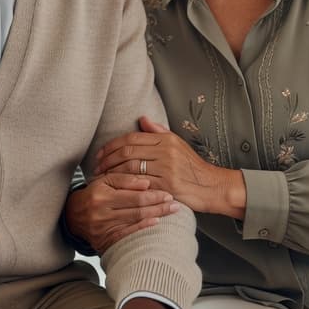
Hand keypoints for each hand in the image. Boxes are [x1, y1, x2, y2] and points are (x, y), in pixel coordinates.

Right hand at [64, 173, 179, 253]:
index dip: (153, 194)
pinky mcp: (106, 239)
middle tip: (175, 203)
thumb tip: (146, 182)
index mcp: (102, 195)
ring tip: (171, 211)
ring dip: (156, 215)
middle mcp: (103, 212)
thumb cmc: (93, 194)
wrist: (73, 216)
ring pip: (135, 220)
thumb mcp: (104, 181)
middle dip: (159, 205)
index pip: (133, 195)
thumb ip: (124, 178)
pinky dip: (143, 227)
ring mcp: (104, 228)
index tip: (168, 193)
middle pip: (137, 209)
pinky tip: (156, 222)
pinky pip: (128, 234)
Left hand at [95, 116, 244, 217]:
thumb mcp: (178, 144)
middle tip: (96, 166)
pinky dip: (124, 186)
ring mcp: (166, 169)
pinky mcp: (167, 186)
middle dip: (108, 159)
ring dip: (112, 173)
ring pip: (130, 168)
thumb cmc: (193, 167)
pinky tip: (115, 189)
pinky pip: (139, 184)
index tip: (100, 153)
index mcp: (166, 140)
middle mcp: (166, 152)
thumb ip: (158, 132)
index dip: (112, 145)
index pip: (132, 138)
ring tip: (102, 177)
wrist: (211, 186)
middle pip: (128, 152)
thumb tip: (142, 119)